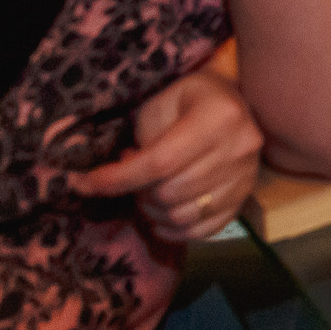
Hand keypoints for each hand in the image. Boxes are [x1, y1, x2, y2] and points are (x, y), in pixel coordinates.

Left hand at [72, 65, 262, 243]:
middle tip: (131, 178)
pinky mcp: (246, 197)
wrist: (230, 101)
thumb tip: (122, 177)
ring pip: (183, 216)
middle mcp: (239, 147)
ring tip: (149, 191)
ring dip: (154, 210)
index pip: (160, 162)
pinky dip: (175, 229)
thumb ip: (143, 141)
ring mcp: (246, 176)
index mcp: (219, 116)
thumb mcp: (160, 104)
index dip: (118, 179)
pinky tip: (163, 212)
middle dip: (138, 192)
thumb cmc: (189, 98)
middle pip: (170, 192)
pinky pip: (203, 230)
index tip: (84, 183)